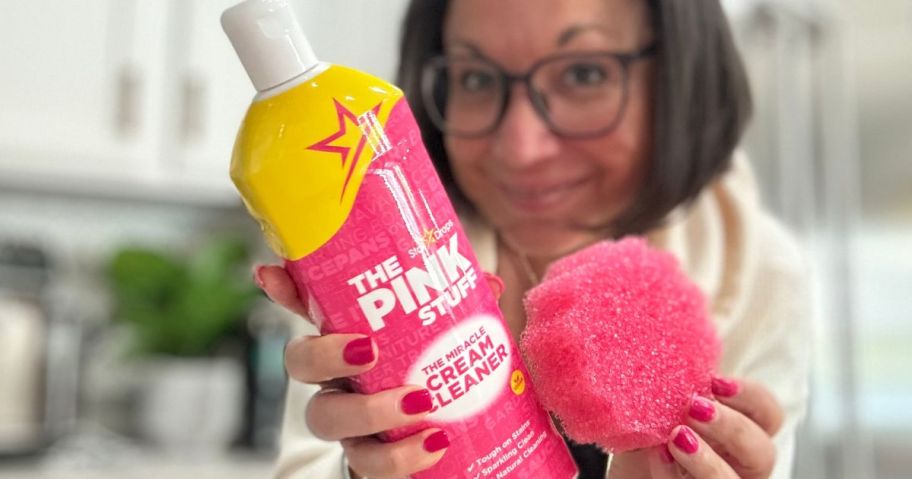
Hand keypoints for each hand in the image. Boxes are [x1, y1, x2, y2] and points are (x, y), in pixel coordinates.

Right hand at [255, 265, 505, 478]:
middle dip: (326, 354)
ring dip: (370, 410)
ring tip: (420, 402)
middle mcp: (338, 378)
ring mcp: (348, 423)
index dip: (285, 290)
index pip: (309, 307)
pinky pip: (367, 465)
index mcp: (352, 338)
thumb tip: (488, 284)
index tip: (270, 272)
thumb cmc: (447, 377)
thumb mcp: (457, 339)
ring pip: (326, 418)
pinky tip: (434, 443)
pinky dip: (400, 457)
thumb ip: (465, 310)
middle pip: (301, 363)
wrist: (462, 446)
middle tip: (368, 348)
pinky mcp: (369, 462)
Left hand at [648, 376, 782, 478]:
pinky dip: (675, 476)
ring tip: (677, 438)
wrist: (621, 467)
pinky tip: (660, 456)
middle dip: (732, 427)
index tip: (716, 381)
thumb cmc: (645, 433)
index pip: (768, 414)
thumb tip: (676, 364)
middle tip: (695, 407)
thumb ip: (677, 390)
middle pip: (763, 450)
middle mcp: (738, 462)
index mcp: (739, 431)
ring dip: (708, 461)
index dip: (751, 397)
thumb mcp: (661, 405)